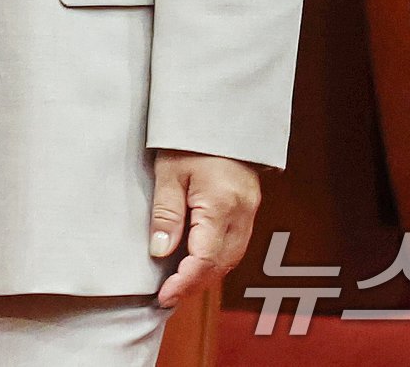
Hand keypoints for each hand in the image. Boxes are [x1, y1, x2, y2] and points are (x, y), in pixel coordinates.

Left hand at [150, 151, 260, 308]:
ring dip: (206, 274)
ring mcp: (249, 211)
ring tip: (179, 282)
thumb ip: (167, 214)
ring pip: (231, 258)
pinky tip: (198, 259)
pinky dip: (217, 258)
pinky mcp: (249, 207)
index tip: (164, 296)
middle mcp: (242, 213)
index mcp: (221, 204)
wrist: (219, 113)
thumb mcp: (170, 171)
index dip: (184, 283)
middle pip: (220, 265)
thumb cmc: (191, 138)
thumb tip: (160, 252)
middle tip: (167, 294)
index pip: (205, 259)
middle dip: (194, 284)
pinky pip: (235, 244)